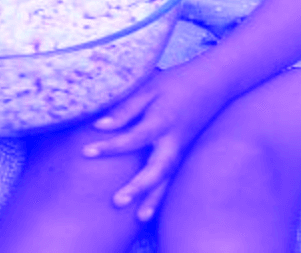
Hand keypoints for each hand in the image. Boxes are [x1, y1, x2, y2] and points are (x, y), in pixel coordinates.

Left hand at [81, 63, 231, 220]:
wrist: (213, 83)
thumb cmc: (176, 83)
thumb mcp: (150, 88)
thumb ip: (127, 108)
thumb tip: (100, 126)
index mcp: (163, 120)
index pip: (135, 138)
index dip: (111, 146)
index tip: (87, 151)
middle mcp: (174, 140)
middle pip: (157, 168)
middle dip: (138, 186)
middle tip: (118, 202)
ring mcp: (182, 150)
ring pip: (168, 179)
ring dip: (154, 199)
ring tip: (139, 217)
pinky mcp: (184, 155)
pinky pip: (173, 178)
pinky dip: (162, 195)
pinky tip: (149, 210)